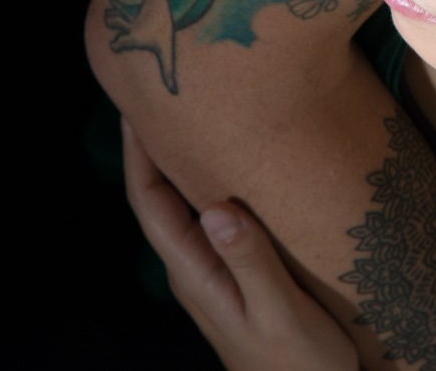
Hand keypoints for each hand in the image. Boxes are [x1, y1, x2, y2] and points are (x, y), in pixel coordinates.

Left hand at [122, 118, 358, 370]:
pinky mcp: (236, 272)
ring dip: (180, 159)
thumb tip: (218, 208)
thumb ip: (251, 262)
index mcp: (195, 274)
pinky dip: (209, 180)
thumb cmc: (301, 363)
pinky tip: (232, 160)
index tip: (135, 104)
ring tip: (188, 111)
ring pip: (184, 204)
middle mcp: (195, 268)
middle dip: (153, 145)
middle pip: (160, 197)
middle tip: (158, 91)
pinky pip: (211, 215)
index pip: (152, 203)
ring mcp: (213, 271)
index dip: (138, 153)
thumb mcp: (281, 314)